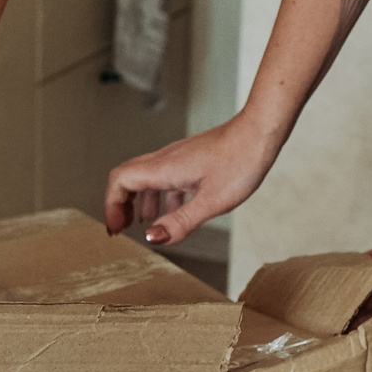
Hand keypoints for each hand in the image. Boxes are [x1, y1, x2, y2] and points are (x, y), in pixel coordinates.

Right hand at [103, 115, 280, 245]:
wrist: (260, 132)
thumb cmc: (240, 162)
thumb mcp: (212, 202)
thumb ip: (180, 222)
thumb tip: (152, 239)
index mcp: (164, 168)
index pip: (119, 181)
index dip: (111, 206)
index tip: (116, 228)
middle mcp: (165, 160)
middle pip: (127, 178)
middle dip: (119, 204)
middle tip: (121, 228)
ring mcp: (178, 158)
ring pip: (146, 178)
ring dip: (140, 201)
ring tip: (144, 224)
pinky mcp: (191, 159)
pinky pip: (166, 177)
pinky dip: (162, 196)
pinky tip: (174, 210)